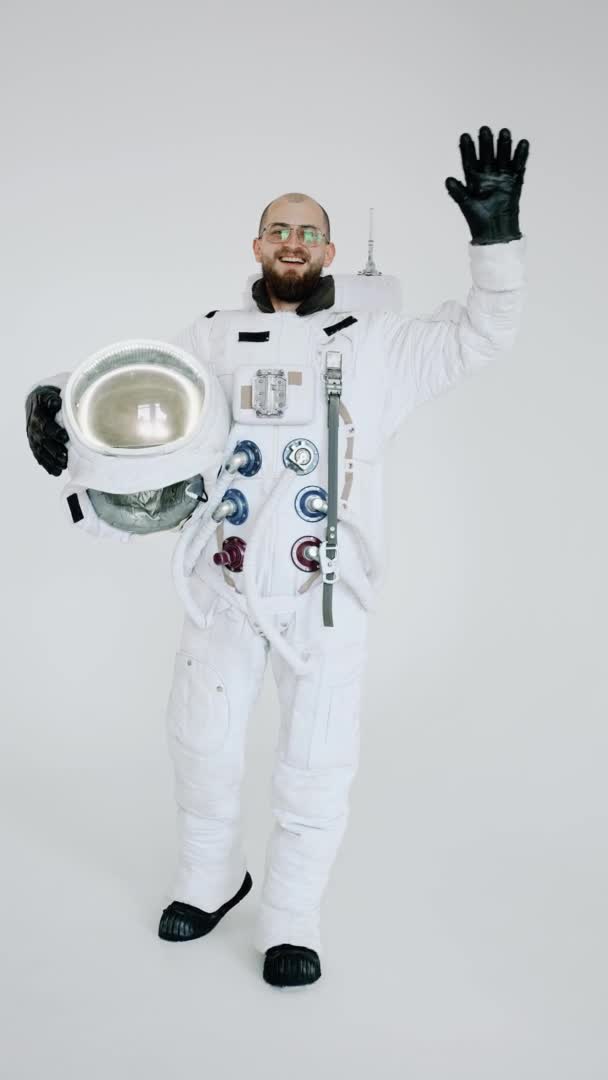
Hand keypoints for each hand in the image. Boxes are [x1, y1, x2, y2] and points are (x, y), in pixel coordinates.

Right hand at [25, 385, 68, 475]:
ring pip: (41, 452)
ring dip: (52, 461)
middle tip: (65, 458)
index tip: (65, 437)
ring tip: (63, 466)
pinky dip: (48, 465)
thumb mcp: (49, 395)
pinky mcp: (35, 446)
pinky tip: (57, 471)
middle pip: (43, 442)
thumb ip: (52, 399)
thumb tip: (56, 402)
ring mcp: (33, 439)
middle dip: (54, 450)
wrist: (36, 405)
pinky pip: (40, 457)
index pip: (45, 425)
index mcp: (38, 416)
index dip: (54, 432)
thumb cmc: (47, 400)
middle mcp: (34, 429)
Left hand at [445, 126, 529, 244]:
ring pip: (503, 157)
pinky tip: (522, 143)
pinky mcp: (515, 181)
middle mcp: (488, 175)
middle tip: (484, 129)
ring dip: (503, 145)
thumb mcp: (466, 205)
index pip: (470, 161)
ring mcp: (502, 176)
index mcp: (474, 179)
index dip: (467, 149)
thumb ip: (457, 192)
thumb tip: (448, 180)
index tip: (465, 136)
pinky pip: (519, 166)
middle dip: (486, 143)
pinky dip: (521, 155)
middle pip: (487, 155)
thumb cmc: (478, 220)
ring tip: (504, 132)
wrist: (495, 232)